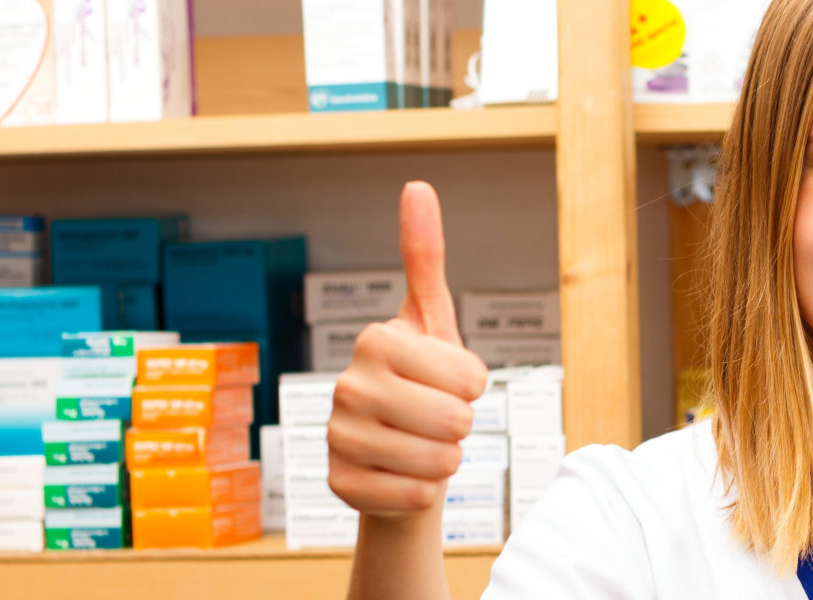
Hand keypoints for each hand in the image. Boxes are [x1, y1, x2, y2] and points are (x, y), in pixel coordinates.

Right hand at [329, 182, 489, 518]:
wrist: (397, 453)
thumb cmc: (424, 384)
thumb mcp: (433, 321)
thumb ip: (424, 256)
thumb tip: (416, 184)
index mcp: (377, 339)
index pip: (471, 376)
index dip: (475, 385)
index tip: (450, 380)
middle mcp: (347, 384)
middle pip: (456, 419)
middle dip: (462, 426)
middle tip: (439, 420)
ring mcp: (337, 435)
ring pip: (439, 461)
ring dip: (445, 460)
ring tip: (422, 445)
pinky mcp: (340, 483)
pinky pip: (414, 496)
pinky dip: (422, 493)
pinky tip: (402, 476)